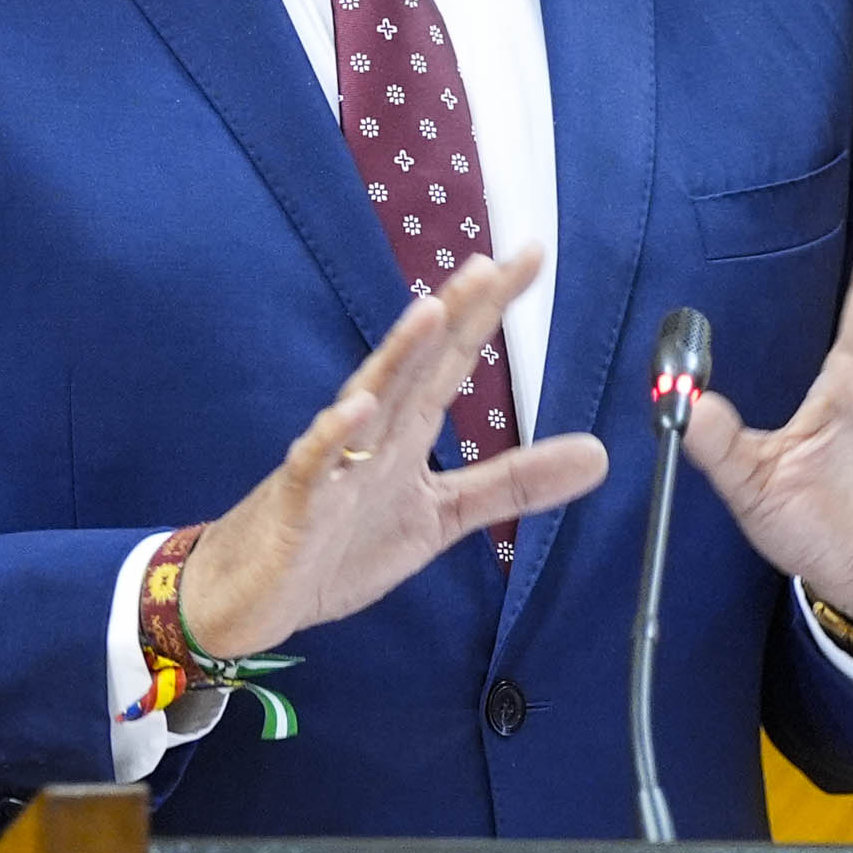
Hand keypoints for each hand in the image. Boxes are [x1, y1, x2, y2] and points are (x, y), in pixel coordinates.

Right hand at [176, 246, 607, 659]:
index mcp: (408, 432)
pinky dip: (333, 437)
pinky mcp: (299, 503)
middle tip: (491, 264)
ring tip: (430, 311)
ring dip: (397, 356)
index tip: (530, 256)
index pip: (456, 358)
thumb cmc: (339, 545)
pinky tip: (357, 408)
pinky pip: (315, 464)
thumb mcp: (443, 517)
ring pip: (369, 399)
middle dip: (453, 314)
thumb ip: (514, 483)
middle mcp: (373, 433)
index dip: (491, 309)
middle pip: (418, 364)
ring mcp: (334, 463)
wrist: (252, 596)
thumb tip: (600, 455)